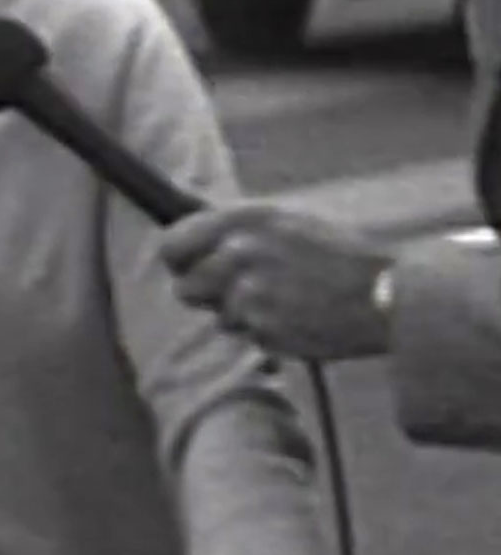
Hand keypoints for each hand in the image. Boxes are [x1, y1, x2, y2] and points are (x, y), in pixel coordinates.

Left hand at [160, 202, 391, 361]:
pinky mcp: (264, 330)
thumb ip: (239, 227)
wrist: (383, 292)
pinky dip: (266, 332)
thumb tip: (193, 232)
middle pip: (186, 288)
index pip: (172, 244)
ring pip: (218, 317)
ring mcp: (250, 296)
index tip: (186, 266)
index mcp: (245, 220)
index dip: (178, 259)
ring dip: (240, 315)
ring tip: (282, 300)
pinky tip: (295, 316)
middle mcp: (241, 255)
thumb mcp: (288, 218)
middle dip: (207, 294)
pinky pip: (248, 337)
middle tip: (237, 291)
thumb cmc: (340, 251)